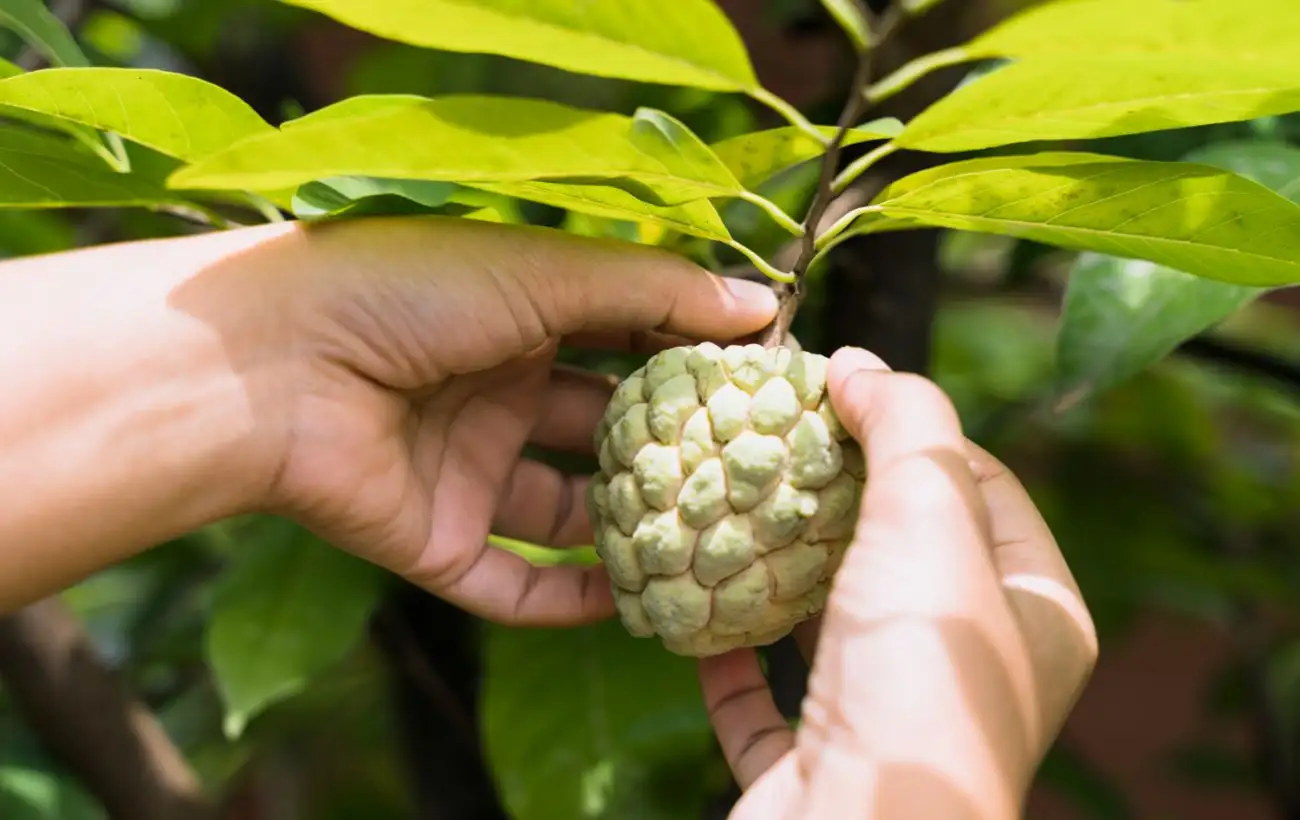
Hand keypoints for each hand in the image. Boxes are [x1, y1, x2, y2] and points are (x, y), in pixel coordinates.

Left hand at [255, 217, 778, 626]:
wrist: (271, 365)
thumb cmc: (406, 291)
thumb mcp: (545, 271)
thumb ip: (653, 291)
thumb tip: (761, 305)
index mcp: (518, 318)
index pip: (626, 342)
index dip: (692, 359)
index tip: (770, 380)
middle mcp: (496, 395)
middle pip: (605, 433)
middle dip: (674, 451)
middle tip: (759, 472)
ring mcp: (467, 471)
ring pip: (570, 517)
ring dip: (634, 531)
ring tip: (715, 544)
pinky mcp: (437, 542)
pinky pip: (516, 586)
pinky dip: (572, 600)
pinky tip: (637, 602)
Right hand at [697, 348, 1097, 819]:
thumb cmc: (916, 679)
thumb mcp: (930, 521)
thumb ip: (907, 425)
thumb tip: (861, 365)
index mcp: (1035, 613)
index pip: (986, 485)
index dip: (915, 429)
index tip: (840, 390)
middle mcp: (971, 669)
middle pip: (899, 548)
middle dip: (832, 493)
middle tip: (772, 438)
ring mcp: (890, 718)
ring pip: (827, 620)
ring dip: (775, 567)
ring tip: (727, 503)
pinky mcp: (814, 761)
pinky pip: (766, 695)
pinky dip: (730, 650)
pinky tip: (695, 607)